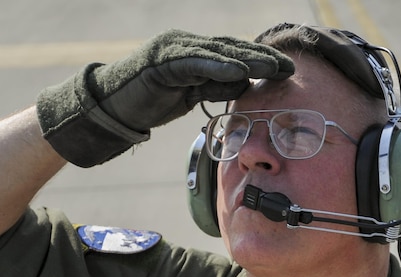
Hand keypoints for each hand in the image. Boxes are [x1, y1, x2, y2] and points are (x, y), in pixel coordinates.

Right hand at [36, 29, 293, 166]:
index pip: (234, 53)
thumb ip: (217, 86)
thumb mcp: (192, 95)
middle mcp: (186, 45)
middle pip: (231, 49)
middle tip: (289, 67)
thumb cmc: (151, 101)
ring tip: (273, 68)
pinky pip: (195, 63)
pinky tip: (240, 73)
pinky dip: (218, 67)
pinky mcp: (161, 63)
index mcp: (195, 52)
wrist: (111, 107)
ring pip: (217, 53)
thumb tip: (246, 85)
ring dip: (248, 60)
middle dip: (262, 58)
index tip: (288, 69)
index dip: (262, 60)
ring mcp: (173, 50)